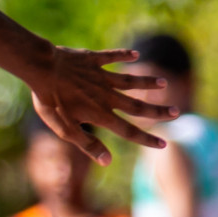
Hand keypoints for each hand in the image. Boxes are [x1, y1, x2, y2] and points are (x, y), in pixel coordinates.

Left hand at [29, 48, 176, 164]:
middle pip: (137, 105)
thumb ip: (87, 144)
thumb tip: (108, 161)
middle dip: (157, 111)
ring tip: (163, 83)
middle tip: (176, 112)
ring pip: (130, 80)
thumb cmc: (49, 101)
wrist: (41, 69)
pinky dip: (124, 56)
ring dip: (147, 82)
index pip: (128, 131)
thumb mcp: (64, 129)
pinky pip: (112, 57)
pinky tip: (135, 55)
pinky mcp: (92, 60)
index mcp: (100, 114)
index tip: (163, 144)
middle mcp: (106, 95)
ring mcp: (101, 76)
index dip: (146, 139)